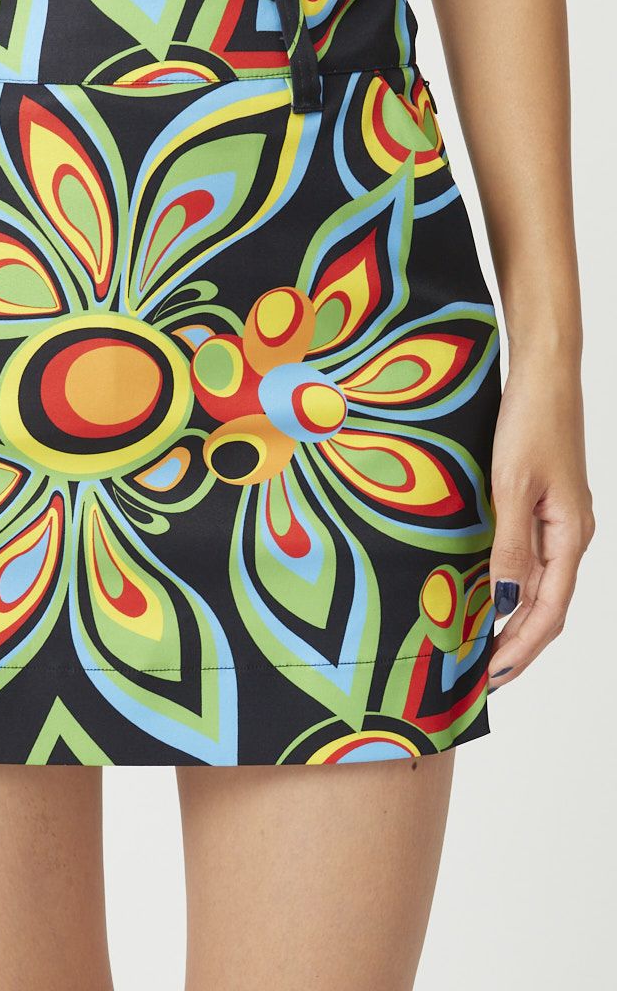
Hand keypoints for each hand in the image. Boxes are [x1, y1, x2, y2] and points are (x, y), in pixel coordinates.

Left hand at [486, 355, 593, 688]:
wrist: (544, 375)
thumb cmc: (531, 423)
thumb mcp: (512, 486)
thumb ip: (511, 546)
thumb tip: (509, 604)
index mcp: (571, 536)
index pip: (549, 611)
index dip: (522, 648)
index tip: (493, 675)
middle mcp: (569, 535)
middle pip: (547, 607)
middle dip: (518, 645)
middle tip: (483, 676)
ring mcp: (558, 521)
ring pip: (540, 585)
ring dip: (514, 620)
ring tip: (481, 647)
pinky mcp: (543, 505)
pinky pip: (530, 558)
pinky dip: (511, 585)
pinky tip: (487, 594)